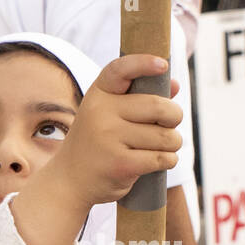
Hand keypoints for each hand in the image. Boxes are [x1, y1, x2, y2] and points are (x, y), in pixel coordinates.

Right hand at [52, 55, 181, 206]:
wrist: (69, 180)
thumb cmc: (97, 143)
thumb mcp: (108, 115)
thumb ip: (140, 97)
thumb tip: (174, 84)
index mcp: (98, 95)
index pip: (120, 70)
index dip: (143, 63)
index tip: (162, 64)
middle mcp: (100, 112)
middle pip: (159, 107)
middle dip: (174, 117)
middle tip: (168, 125)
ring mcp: (109, 138)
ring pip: (166, 136)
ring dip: (172, 144)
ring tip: (156, 148)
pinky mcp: (120, 164)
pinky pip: (163, 158)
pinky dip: (168, 160)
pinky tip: (154, 163)